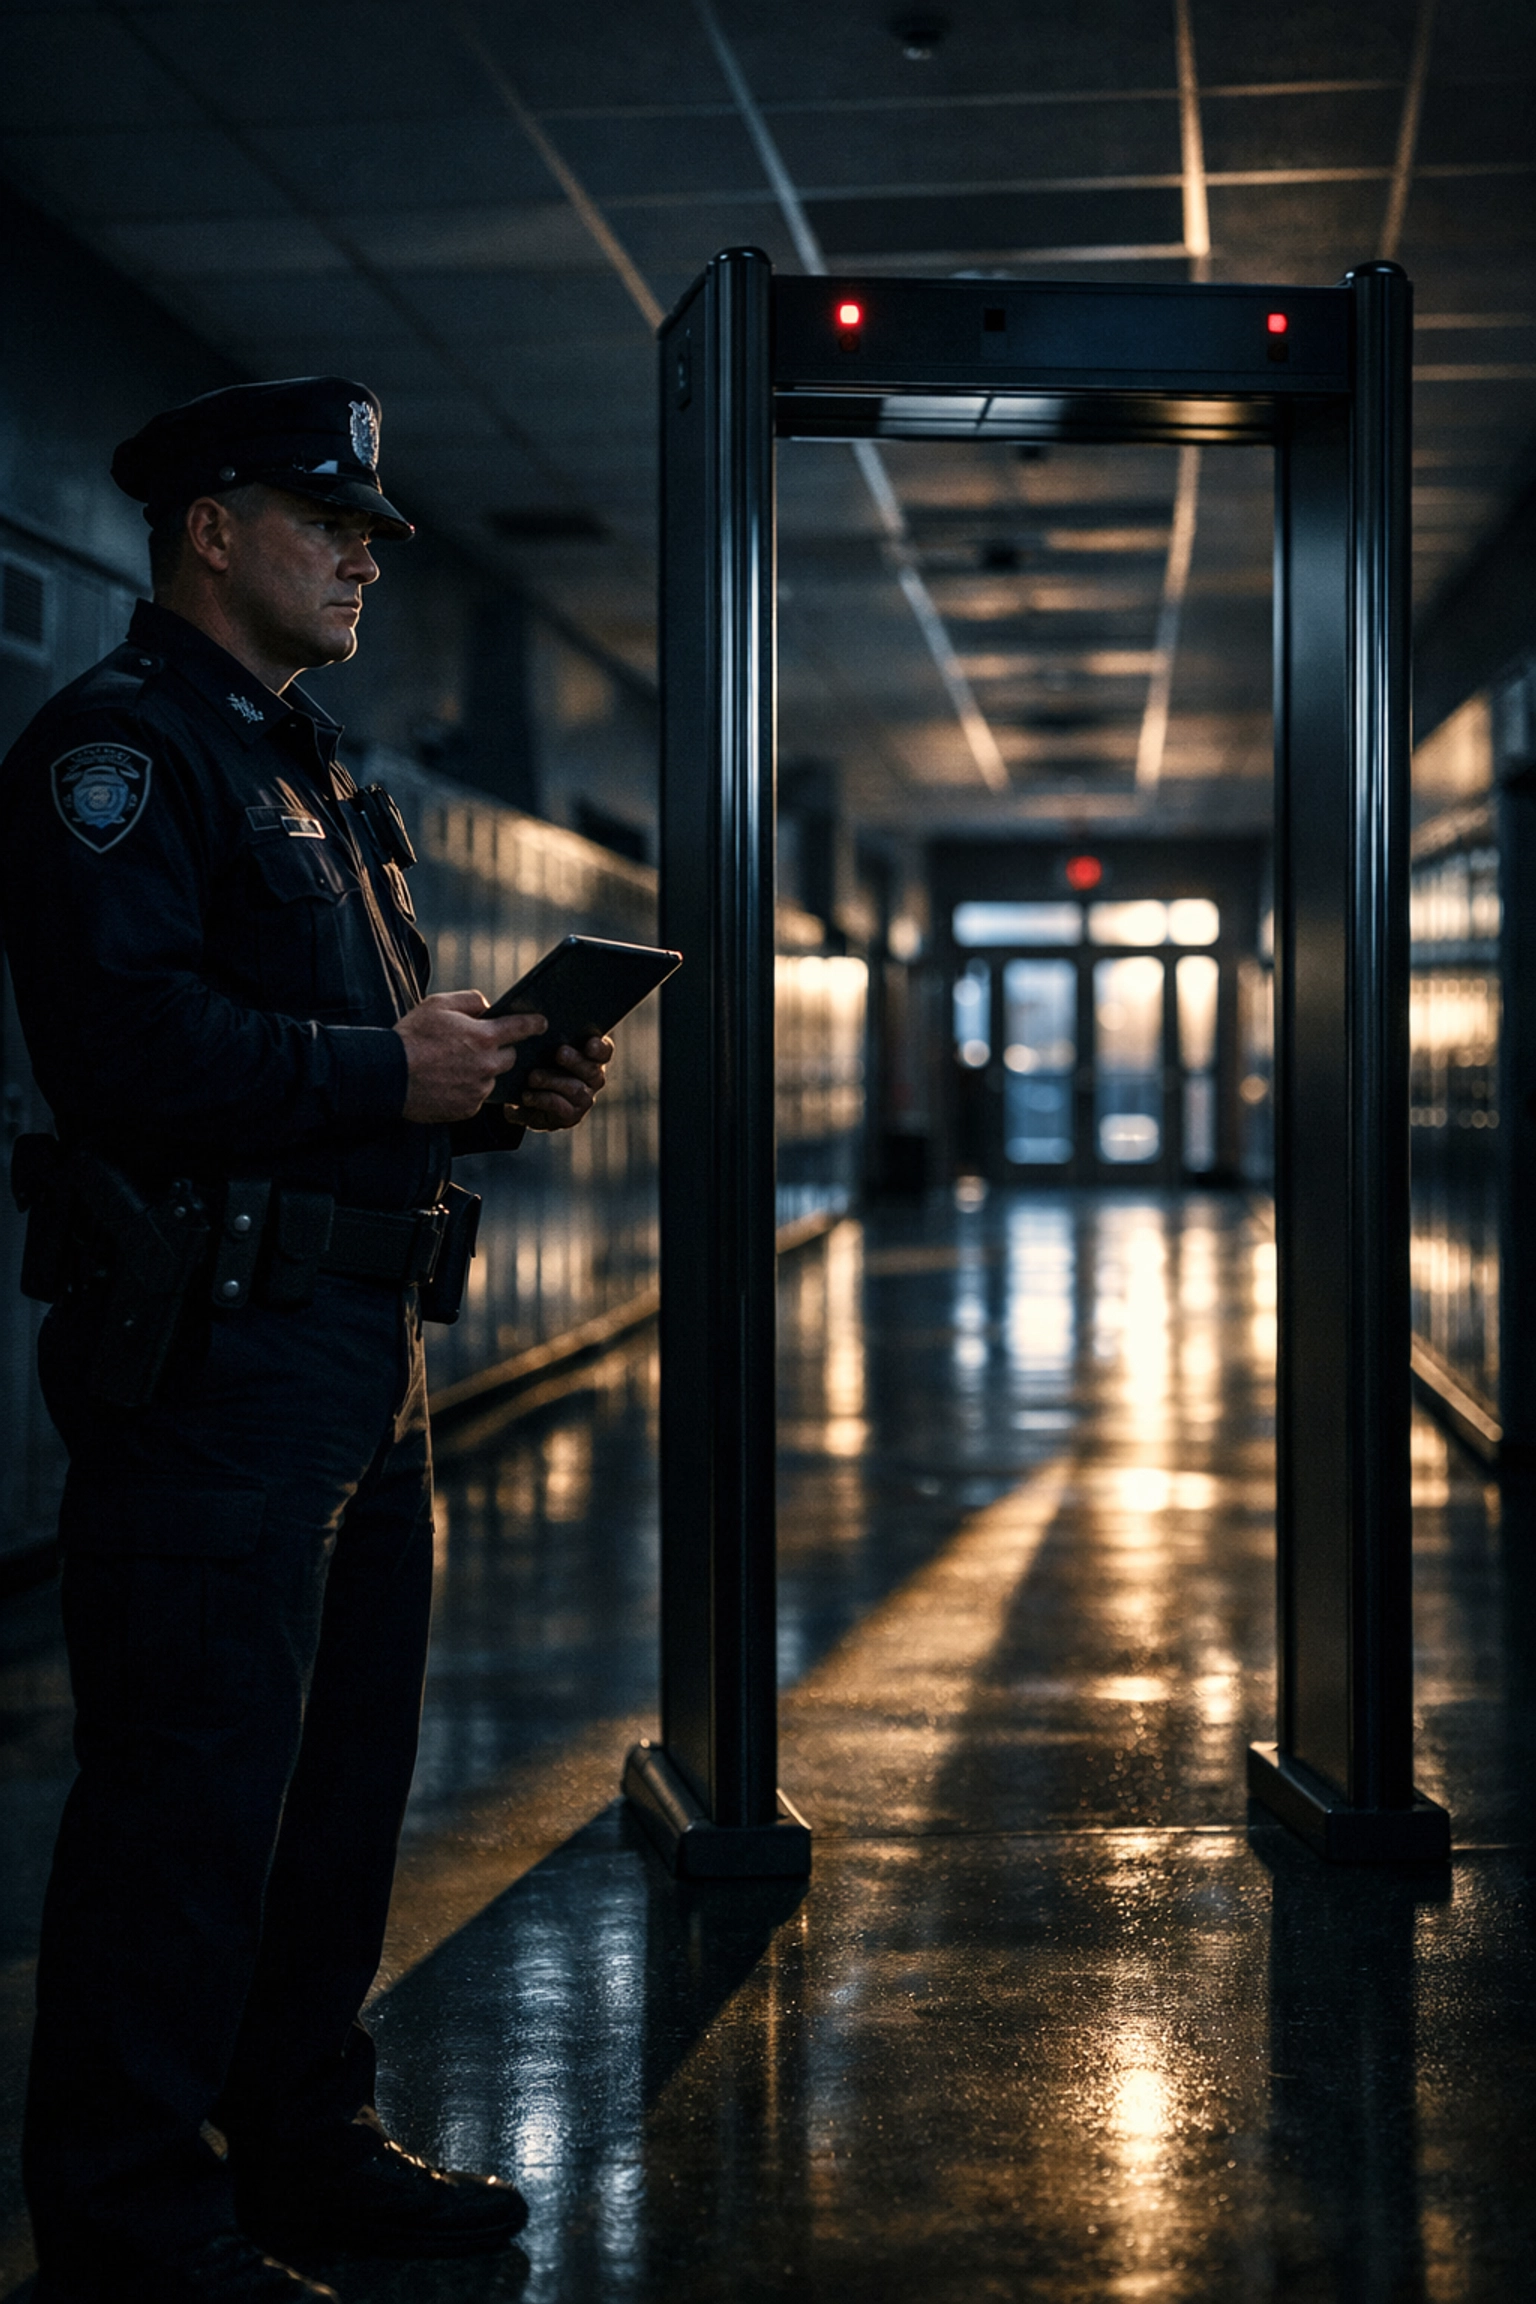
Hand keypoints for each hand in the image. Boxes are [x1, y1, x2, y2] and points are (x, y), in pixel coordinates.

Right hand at [395, 991, 546, 1123]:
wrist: (388, 1075)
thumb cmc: (411, 1036)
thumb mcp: (438, 1004)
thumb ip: (470, 1000)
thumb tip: (487, 1007)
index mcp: (484, 1037)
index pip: (521, 1028)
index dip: (534, 1023)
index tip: (542, 1023)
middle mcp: (487, 1065)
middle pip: (510, 1058)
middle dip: (499, 1051)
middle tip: (476, 1047)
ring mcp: (478, 1090)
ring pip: (491, 1078)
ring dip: (481, 1072)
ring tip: (453, 1066)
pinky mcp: (468, 1109)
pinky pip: (476, 1097)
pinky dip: (467, 1090)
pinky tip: (446, 1083)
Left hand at [507, 1034, 612, 1131]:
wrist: (519, 1095)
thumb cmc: (532, 1059)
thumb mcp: (536, 1042)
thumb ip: (539, 1027)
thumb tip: (519, 1007)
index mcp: (590, 1056)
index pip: (604, 1051)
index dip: (600, 1048)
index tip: (589, 1042)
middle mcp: (592, 1078)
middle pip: (593, 1071)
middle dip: (576, 1061)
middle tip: (559, 1052)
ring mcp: (582, 1099)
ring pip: (577, 1090)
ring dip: (554, 1081)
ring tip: (533, 1076)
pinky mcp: (569, 1117)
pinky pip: (561, 1108)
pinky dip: (543, 1100)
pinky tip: (526, 1095)